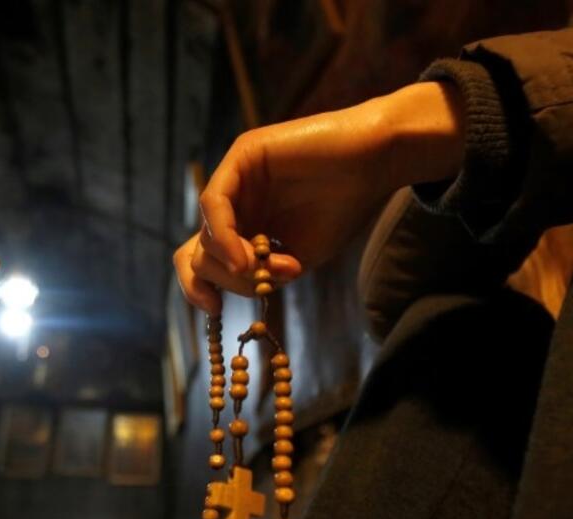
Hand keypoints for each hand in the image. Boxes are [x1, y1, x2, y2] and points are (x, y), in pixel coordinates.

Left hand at [173, 82, 466, 312]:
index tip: (213, 310)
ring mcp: (235, 178)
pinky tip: (247, 258)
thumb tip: (229, 283)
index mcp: (244, 228)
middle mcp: (234, 204)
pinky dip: (226, 238)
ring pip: (205, 235)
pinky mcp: (242, 155)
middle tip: (263, 283)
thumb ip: (262, 275)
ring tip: (273, 268)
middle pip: (199, 255)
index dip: (197, 289)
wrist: (374, 162)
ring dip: (233, 265)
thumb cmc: (342, 208)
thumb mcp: (297, 257)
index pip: (202, 261)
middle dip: (226, 281)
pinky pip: (214, 203)